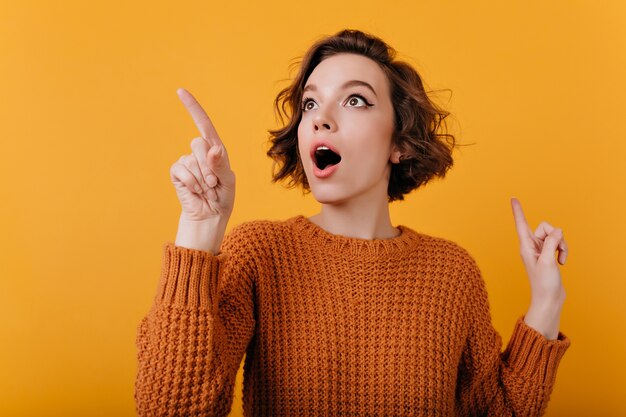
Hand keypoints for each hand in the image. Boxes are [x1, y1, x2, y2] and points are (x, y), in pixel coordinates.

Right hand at [170, 88, 235, 220]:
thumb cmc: (222, 197)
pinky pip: (182, 170)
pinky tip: (195, 191)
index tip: (180, 91)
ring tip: (206, 190)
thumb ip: (220, 165)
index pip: (204, 124)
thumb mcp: (227, 181)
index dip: (192, 107)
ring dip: (201, 179)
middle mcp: (201, 152)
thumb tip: (213, 148)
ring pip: (192, 160)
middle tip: (213, 184)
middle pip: (199, 143)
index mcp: (216, 150)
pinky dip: (191, 183)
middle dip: (208, 166)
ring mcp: (187, 161)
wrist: (210, 216)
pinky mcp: (177, 172)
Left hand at [510, 197, 567, 307]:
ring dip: (562, 245)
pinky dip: (563, 251)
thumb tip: (558, 230)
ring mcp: (540, 250)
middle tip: (558, 252)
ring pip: (555, 235)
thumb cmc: (544, 283)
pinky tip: (562, 262)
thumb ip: (552, 242)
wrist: (549, 299)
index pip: (521, 224)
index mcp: (526, 246)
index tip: (513, 198)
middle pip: (545, 227)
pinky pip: (558, 244)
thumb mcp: (548, 261)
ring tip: (560, 259)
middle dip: (557, 236)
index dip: (518, 211)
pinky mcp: (548, 255)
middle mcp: (531, 246)